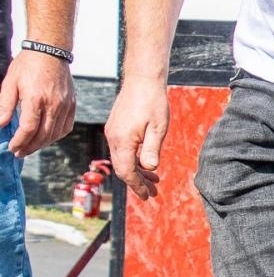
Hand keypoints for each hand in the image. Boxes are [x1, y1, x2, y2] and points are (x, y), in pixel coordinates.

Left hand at [0, 50, 75, 157]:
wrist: (50, 52)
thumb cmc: (27, 65)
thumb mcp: (10, 83)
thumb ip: (5, 106)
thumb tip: (0, 125)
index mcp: (36, 99)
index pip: (29, 129)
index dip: (20, 141)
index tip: (12, 148)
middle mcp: (53, 105)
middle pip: (43, 135)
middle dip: (30, 147)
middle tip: (19, 152)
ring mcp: (65, 106)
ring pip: (55, 134)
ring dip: (42, 144)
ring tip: (30, 147)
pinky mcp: (72, 105)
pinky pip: (66, 127)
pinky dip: (55, 136)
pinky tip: (46, 137)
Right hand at [105, 76, 168, 199]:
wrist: (142, 80)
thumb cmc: (153, 102)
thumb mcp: (158, 128)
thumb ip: (152, 150)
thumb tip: (149, 168)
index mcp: (122, 141)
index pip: (127, 172)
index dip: (137, 186)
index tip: (147, 196)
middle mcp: (113, 138)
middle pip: (122, 169)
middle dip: (137, 183)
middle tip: (153, 193)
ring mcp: (113, 132)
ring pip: (122, 160)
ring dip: (137, 172)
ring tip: (153, 180)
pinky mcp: (115, 127)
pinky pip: (122, 150)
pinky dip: (133, 160)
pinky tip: (146, 164)